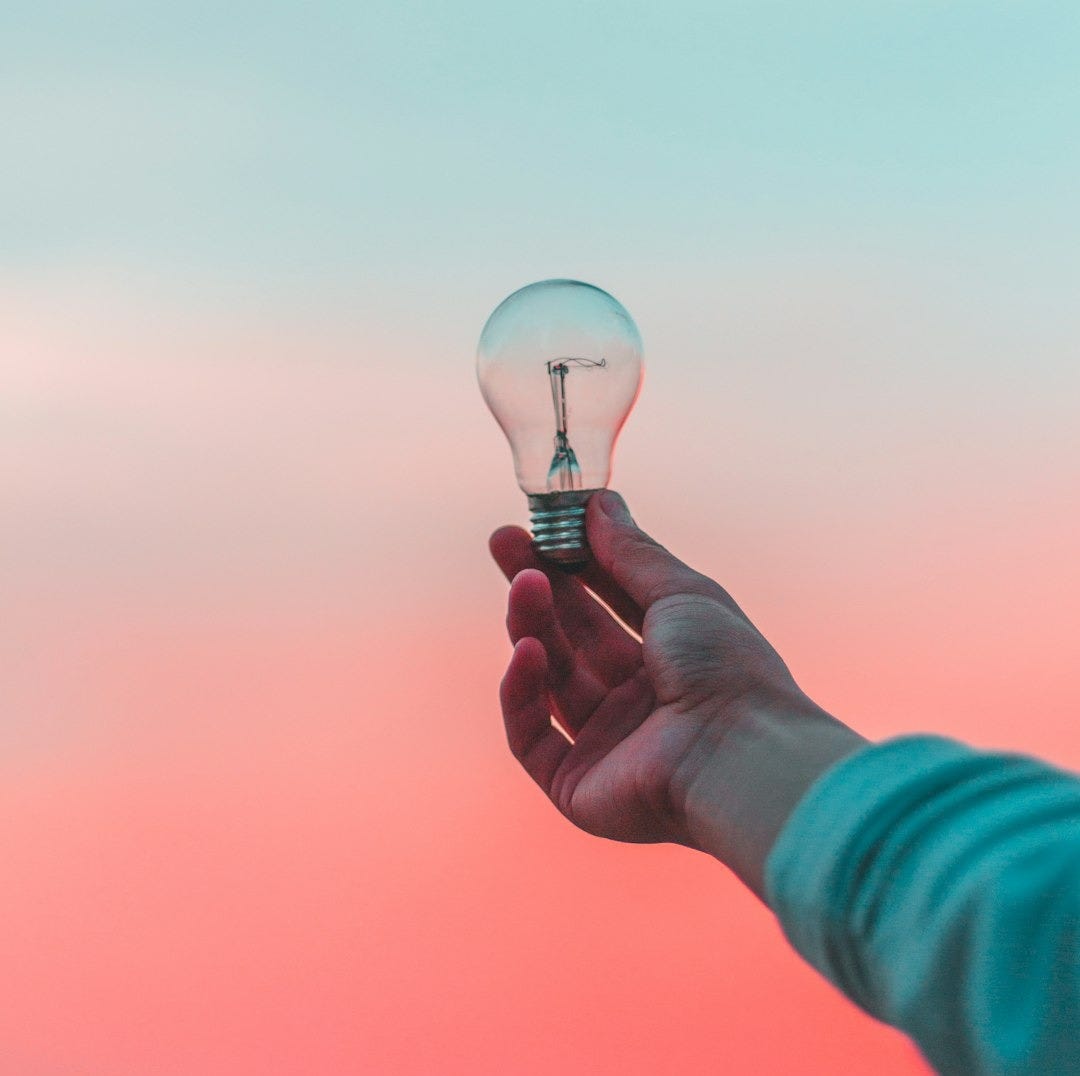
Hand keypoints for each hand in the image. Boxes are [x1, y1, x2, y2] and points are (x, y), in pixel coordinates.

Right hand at [491, 491, 862, 893]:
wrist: (739, 755)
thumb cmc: (726, 668)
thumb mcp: (682, 593)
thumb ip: (632, 552)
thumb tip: (599, 502)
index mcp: (671, 658)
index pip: (608, 603)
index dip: (573, 563)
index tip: (540, 525)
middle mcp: (638, 701)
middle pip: (572, 636)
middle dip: (537, 586)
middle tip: (503, 542)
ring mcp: (606, 744)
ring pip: (550, 678)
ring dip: (532, 626)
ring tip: (524, 583)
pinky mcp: (576, 786)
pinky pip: (531, 736)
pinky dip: (522, 693)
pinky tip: (526, 651)